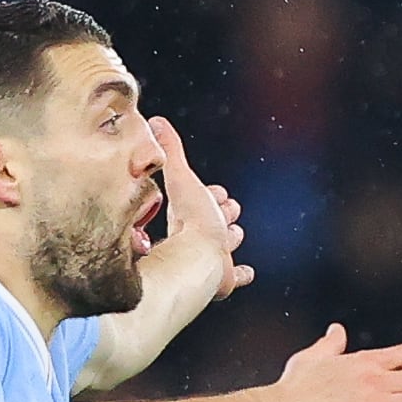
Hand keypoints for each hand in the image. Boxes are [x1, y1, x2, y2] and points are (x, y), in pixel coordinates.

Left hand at [149, 115, 251, 298]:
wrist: (200, 259)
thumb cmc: (191, 222)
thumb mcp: (183, 177)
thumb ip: (172, 151)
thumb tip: (156, 123)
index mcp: (188, 214)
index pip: (199, 201)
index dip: (209, 194)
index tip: (216, 191)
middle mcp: (198, 237)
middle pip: (214, 222)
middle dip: (223, 213)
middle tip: (229, 208)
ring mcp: (213, 257)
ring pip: (225, 246)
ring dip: (231, 238)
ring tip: (234, 233)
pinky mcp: (224, 277)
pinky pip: (235, 276)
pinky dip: (241, 273)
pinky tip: (246, 273)